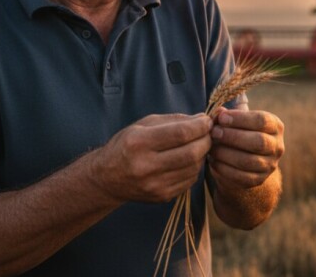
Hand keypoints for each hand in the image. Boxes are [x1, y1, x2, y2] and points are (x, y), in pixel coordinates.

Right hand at [91, 113, 212, 203]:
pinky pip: (189, 180)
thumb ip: (174, 120)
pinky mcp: (162, 196)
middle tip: (208, 133)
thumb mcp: (143, 125)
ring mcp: (155, 185)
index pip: (181, 133)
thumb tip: (203, 119)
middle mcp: (146, 166)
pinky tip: (189, 160)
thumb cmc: (127, 145)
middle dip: (206, 140)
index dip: (200, 126)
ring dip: (202, 154)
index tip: (207, 120)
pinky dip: (194, 168)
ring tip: (198, 145)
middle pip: (191, 153)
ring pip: (194, 168)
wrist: (108, 178)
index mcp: (139, 142)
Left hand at [209, 108, 284, 190]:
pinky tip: (213, 160)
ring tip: (211, 147)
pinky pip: (241, 177)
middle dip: (233, 136)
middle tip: (214, 132)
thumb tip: (219, 111)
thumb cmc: (239, 132)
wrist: (243, 158)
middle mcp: (277, 146)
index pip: (261, 120)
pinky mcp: (258, 180)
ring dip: (226, 153)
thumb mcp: (237, 120)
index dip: (240, 118)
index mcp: (275, 126)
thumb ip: (228, 115)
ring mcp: (270, 165)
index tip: (221, 117)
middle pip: (259, 141)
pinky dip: (224, 168)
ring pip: (248, 161)